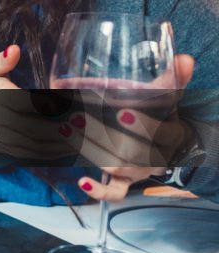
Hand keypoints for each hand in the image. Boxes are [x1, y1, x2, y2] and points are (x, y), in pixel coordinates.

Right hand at [0, 46, 77, 159]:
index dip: (48, 105)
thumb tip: (13, 49)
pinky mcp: (1, 148)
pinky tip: (62, 151)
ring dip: (55, 145)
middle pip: (30, 127)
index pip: (24, 102)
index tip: (70, 107)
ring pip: (30, 144)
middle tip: (79, 126)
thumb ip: (1, 61)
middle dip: (56, 129)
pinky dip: (46, 154)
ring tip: (77, 140)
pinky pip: (26, 154)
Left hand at [75, 54, 194, 200]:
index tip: (121, 111)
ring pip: (118, 168)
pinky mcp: (125, 182)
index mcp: (171, 134)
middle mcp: (157, 157)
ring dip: (91, 150)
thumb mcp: (167, 98)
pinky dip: (99, 190)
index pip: (162, 133)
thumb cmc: (160, 115)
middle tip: (75, 116)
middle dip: (102, 134)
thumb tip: (184, 59)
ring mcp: (140, 172)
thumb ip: (172, 79)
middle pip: (133, 151)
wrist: (165, 145)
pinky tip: (82, 181)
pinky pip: (115, 193)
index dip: (143, 125)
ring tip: (67, 129)